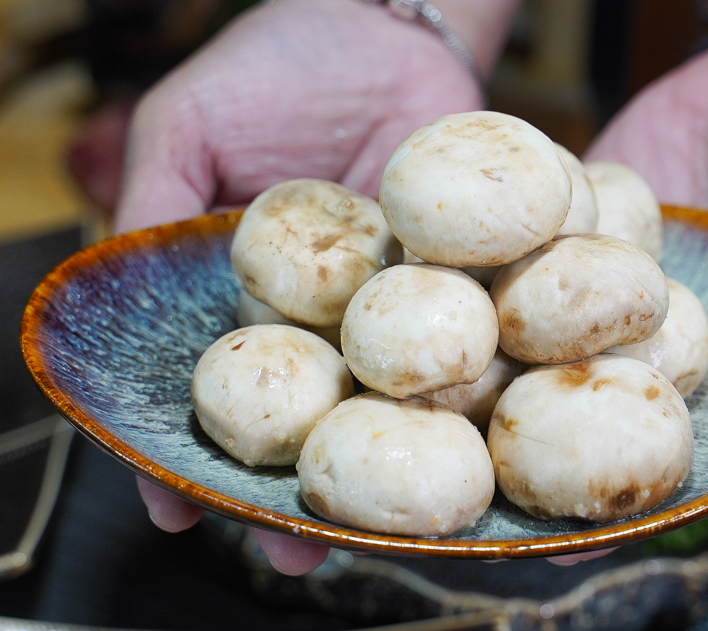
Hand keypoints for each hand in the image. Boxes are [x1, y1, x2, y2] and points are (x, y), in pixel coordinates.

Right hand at [120, 0, 489, 574]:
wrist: (395, 24)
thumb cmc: (281, 63)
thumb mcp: (192, 124)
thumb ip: (154, 205)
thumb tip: (114, 286)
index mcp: (256, 300)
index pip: (221, 391)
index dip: (191, 453)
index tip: (174, 506)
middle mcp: (332, 321)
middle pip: (311, 423)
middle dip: (299, 493)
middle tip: (291, 556)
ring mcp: (405, 312)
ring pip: (394, 407)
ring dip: (389, 477)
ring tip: (384, 545)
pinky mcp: (474, 285)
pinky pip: (477, 347)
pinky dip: (477, 399)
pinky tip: (475, 454)